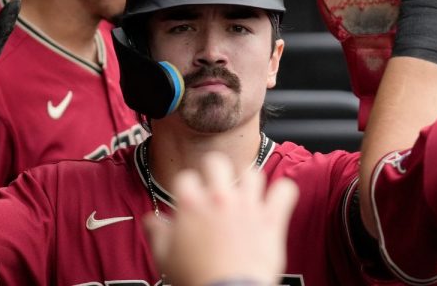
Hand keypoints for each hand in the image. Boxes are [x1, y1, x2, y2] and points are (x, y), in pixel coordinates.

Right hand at [145, 153, 298, 285]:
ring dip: (249, 182)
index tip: (190, 198)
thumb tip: (151, 221)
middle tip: (216, 184)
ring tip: (246, 193)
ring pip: (252, 174)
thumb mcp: (164, 257)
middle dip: (215, 170)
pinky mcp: (271, 219)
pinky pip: (285, 190)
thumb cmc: (196, 279)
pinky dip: (283, 192)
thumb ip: (157, 233)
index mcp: (192, 204)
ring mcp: (248, 206)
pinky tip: (277, 199)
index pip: (186, 178)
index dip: (187, 187)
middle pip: (217, 162)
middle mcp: (220, 198)